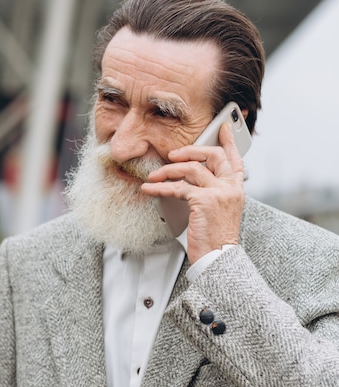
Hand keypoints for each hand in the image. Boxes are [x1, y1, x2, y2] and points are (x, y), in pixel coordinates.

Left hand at [141, 122, 244, 263]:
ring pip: (191, 169)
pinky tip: (149, 189)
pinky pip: (177, 187)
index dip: (229, 141)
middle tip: (173, 154)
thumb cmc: (215, 240)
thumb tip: (189, 180)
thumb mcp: (219, 212)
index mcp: (236, 190)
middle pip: (213, 155)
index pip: (235, 159)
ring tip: (154, 176)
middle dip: (191, 150)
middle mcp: (230, 188)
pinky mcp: (204, 201)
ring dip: (168, 170)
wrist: (218, 259)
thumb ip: (212, 193)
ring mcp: (219, 193)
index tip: (222, 127)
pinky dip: (160, 187)